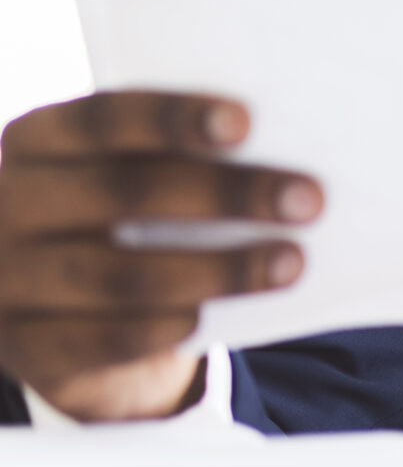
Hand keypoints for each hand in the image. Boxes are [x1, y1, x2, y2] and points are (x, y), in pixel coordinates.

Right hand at [0, 92, 320, 420]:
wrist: (63, 317)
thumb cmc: (125, 221)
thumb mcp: (134, 178)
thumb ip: (180, 158)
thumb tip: (292, 149)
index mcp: (37, 141)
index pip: (101, 119)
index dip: (171, 118)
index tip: (245, 123)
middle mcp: (10, 204)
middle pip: (122, 193)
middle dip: (225, 193)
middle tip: (308, 199)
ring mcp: (9, 281)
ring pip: (120, 274)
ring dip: (217, 270)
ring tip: (290, 262)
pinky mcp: (27, 348)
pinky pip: (102, 339)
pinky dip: (163, 327)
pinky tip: (210, 318)